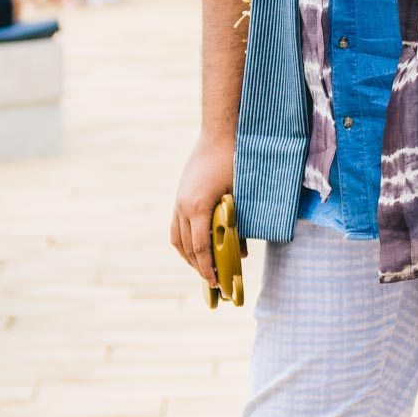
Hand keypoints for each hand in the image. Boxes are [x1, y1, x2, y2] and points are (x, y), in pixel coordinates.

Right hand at [171, 133, 235, 286]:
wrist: (219, 134)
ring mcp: (179, 200)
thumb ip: (238, 225)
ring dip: (188, 255)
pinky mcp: (180, 195)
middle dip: (198, 266)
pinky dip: (184, 240)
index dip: (207, 268)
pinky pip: (176, 225)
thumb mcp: (240, 196)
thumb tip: (242, 251)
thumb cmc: (235, 163)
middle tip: (212, 281)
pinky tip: (194, 246)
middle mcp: (183, 207)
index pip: (200, 248)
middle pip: (187, 247)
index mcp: (199, 208)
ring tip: (201, 267)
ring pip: (177, 238)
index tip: (216, 283)